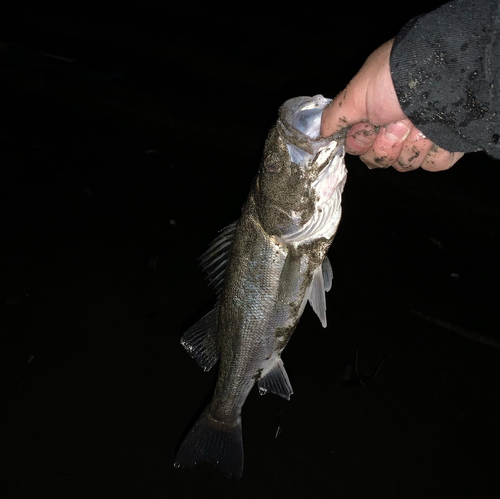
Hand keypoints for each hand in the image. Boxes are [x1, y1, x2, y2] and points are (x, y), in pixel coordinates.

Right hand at [320, 40, 463, 171]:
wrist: (443, 74)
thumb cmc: (395, 78)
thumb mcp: (356, 93)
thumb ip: (335, 115)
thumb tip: (316, 134)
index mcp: (375, 118)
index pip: (359, 148)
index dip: (362, 140)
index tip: (370, 124)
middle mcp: (396, 129)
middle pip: (380, 160)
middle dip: (387, 143)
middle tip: (397, 120)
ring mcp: (422, 138)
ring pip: (407, 163)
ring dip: (412, 143)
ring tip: (421, 120)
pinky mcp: (447, 145)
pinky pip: (435, 164)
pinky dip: (436, 148)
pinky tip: (437, 130)